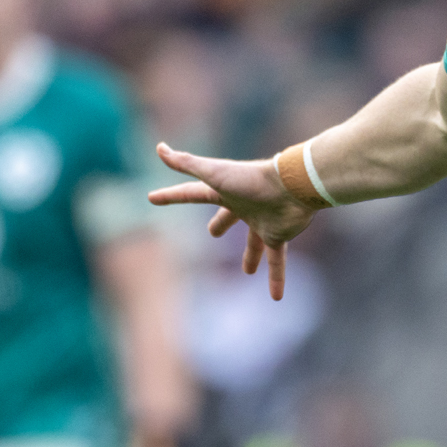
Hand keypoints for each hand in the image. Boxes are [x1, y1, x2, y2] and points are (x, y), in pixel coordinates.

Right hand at [147, 143, 316, 299]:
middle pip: (228, 216)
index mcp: (224, 191)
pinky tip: (276, 298)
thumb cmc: (252, 179)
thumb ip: (186, 163)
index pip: (191, 194)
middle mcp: (244, 205)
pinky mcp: (279, 235)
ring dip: (251, 256)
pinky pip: (276, 260)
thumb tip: (158, 148)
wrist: (293, 186)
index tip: (153, 198)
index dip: (171, 197)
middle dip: (221, 223)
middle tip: (213, 233)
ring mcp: (262, 221)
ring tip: (247, 272)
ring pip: (254, 243)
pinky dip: (276, 278)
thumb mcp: (214, 173)